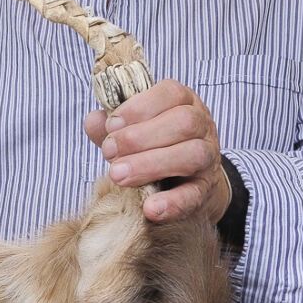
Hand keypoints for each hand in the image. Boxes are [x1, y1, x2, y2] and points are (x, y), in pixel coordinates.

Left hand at [85, 81, 232, 224]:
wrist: (187, 182)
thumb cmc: (153, 147)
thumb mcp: (131, 131)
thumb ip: (112, 125)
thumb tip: (93, 120)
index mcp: (184, 102)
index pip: (171, 93)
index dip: (139, 107)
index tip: (111, 125)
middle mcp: (202, 126)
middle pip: (184, 122)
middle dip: (140, 137)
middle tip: (108, 152)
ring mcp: (208, 159)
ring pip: (193, 154)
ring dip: (151, 164)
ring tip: (118, 176)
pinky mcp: (206, 191)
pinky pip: (194, 195)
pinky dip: (171, 202)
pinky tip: (149, 208)